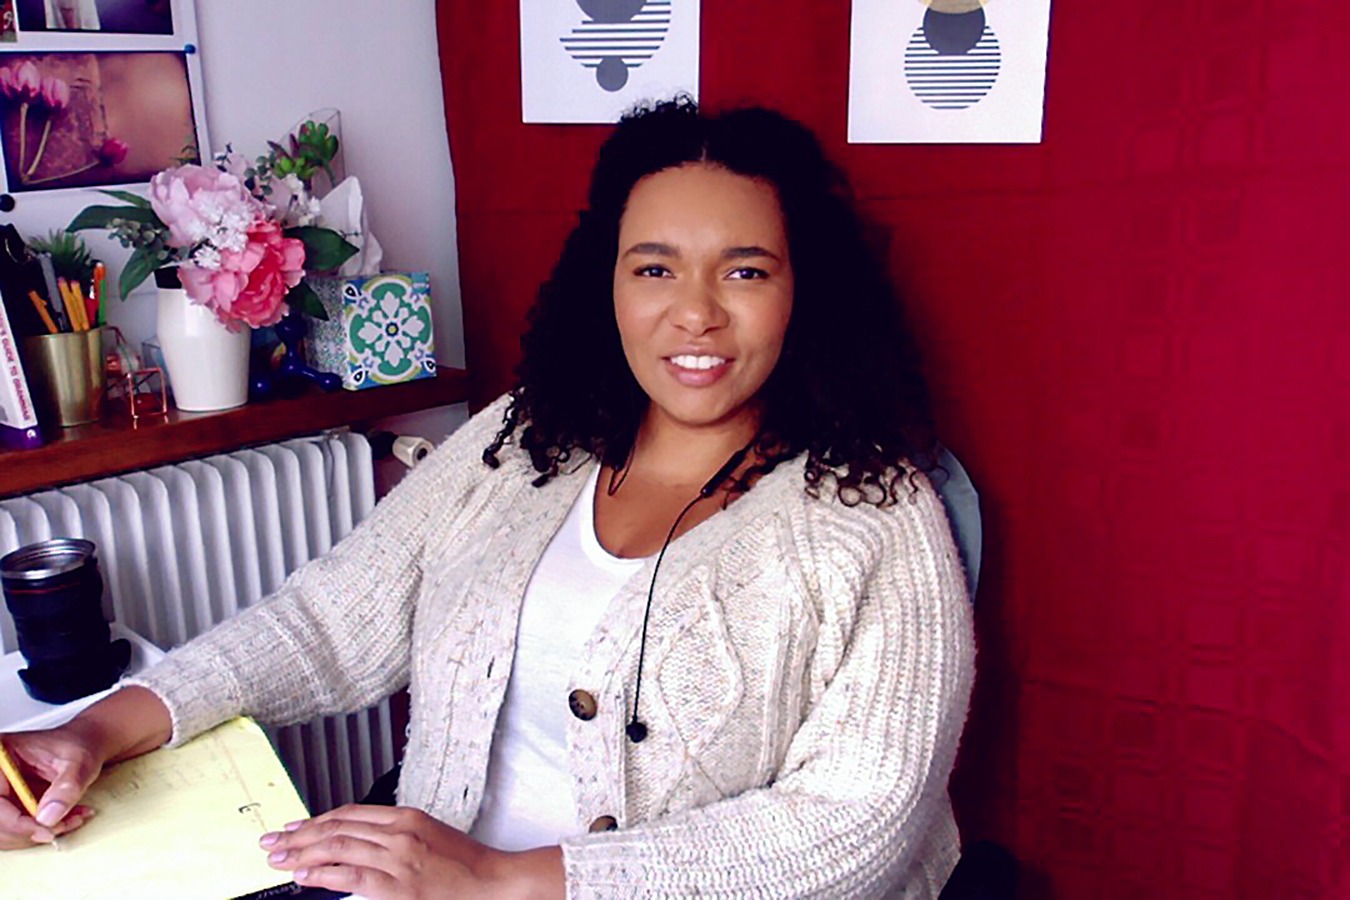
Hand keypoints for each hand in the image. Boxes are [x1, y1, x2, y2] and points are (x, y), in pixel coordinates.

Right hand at [1, 685, 170, 850]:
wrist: (87, 744)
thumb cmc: (80, 745)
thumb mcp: (81, 762)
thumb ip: (67, 787)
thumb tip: (48, 818)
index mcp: (1, 757)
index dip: (16, 822)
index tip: (46, 830)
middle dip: (29, 831)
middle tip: (61, 827)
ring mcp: (1, 791)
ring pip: (5, 830)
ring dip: (37, 834)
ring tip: (70, 820)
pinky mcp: (10, 805)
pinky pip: (17, 830)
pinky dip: (41, 831)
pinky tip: (66, 820)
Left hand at [260, 804, 563, 899]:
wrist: (494, 882)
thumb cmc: (466, 863)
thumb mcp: (429, 835)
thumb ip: (394, 835)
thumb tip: (355, 841)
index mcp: (406, 816)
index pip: (349, 813)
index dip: (316, 820)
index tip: (293, 827)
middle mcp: (399, 832)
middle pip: (337, 827)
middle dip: (299, 834)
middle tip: (272, 842)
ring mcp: (398, 858)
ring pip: (338, 847)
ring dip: (302, 853)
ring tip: (279, 859)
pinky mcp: (399, 886)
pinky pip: (352, 876)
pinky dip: (324, 875)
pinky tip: (304, 876)